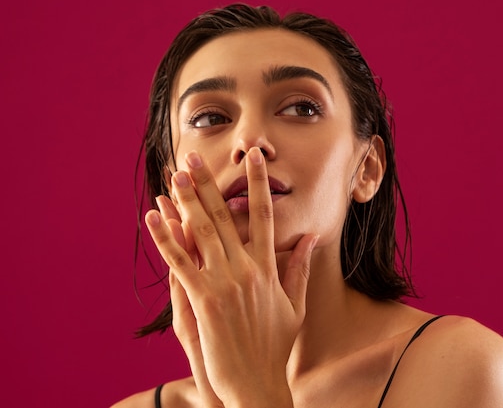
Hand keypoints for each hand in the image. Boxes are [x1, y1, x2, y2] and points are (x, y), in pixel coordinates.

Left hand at [145, 148, 317, 406]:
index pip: (265, 216)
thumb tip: (312, 238)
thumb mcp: (295, 306)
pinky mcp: (204, 301)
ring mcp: (224, 284)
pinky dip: (166, 238)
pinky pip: (181, 263)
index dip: (258, 184)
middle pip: (226, 217)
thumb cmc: (276, 346)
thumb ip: (301, 268)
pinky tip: (153, 217)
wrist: (258, 382)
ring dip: (186, 201)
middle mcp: (247, 270)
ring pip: (202, 233)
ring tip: (175, 175)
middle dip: (209, 184)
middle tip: (195, 158)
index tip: (254, 159)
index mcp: (270, 268)